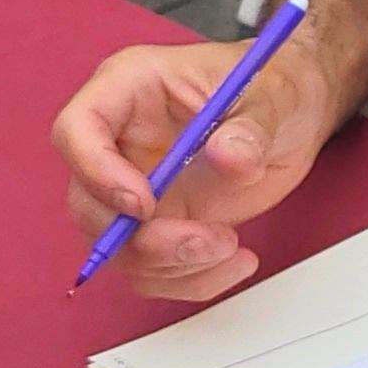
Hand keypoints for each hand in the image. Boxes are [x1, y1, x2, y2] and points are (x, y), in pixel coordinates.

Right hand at [51, 37, 336, 299]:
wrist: (291, 117)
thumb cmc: (271, 88)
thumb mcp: (273, 97)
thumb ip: (251, 128)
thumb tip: (228, 157)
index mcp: (129, 88)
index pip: (76, 129)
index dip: (97, 173)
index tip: (146, 205)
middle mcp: (119, 141)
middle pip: (87, 203)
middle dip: (143, 239)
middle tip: (206, 241)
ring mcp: (134, 187)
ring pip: (116, 249)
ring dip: (172, 266)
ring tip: (233, 247)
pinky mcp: (158, 225)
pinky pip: (151, 270)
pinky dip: (190, 279)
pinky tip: (236, 262)